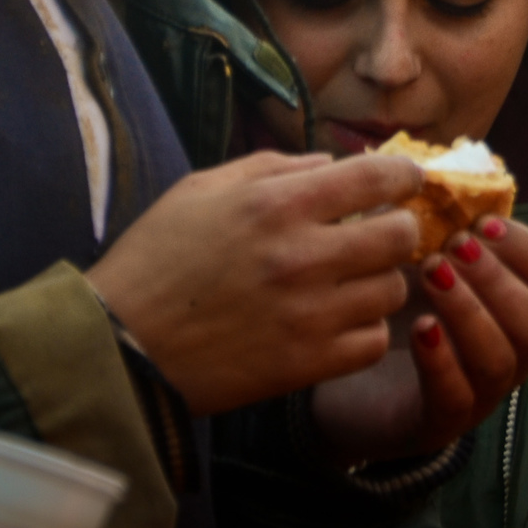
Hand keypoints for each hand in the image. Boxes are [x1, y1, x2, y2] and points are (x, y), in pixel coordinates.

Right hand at [85, 150, 424, 413]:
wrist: (120, 344)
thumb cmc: (155, 259)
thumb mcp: (202, 189)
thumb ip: (273, 168)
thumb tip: (332, 163)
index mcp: (276, 204)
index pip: (375, 178)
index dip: (403, 175)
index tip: (407, 180)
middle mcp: (302, 256)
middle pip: (399, 235)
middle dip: (397, 229)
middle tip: (379, 234)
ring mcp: (309, 314)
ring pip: (392, 290)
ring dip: (377, 281)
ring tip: (349, 281)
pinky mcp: (307, 364)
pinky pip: (373, 341)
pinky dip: (364, 330)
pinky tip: (337, 321)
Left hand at [309, 216, 527, 461]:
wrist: (347, 376)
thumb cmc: (396, 305)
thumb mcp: (424, 254)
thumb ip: (444, 220)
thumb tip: (444, 170)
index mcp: (517, 307)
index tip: (484, 223)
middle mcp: (511, 352)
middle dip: (499, 279)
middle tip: (452, 248)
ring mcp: (478, 393)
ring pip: (502, 360)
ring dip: (470, 310)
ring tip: (430, 275)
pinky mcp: (436, 421)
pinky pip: (455, 398)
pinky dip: (441, 359)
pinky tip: (419, 328)